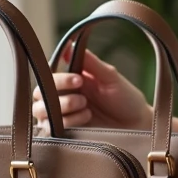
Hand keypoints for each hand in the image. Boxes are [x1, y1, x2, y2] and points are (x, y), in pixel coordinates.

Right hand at [33, 45, 150, 130]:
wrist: (138, 125)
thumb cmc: (126, 98)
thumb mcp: (110, 76)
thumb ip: (90, 62)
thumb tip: (69, 44)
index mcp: (71, 81)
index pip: (49, 76)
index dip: (59, 78)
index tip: (79, 79)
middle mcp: (63, 97)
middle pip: (39, 94)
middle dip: (58, 93)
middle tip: (82, 96)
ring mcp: (63, 116)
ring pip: (41, 112)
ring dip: (62, 108)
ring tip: (86, 107)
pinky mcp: (66, 133)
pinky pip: (50, 129)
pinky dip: (67, 122)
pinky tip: (86, 119)